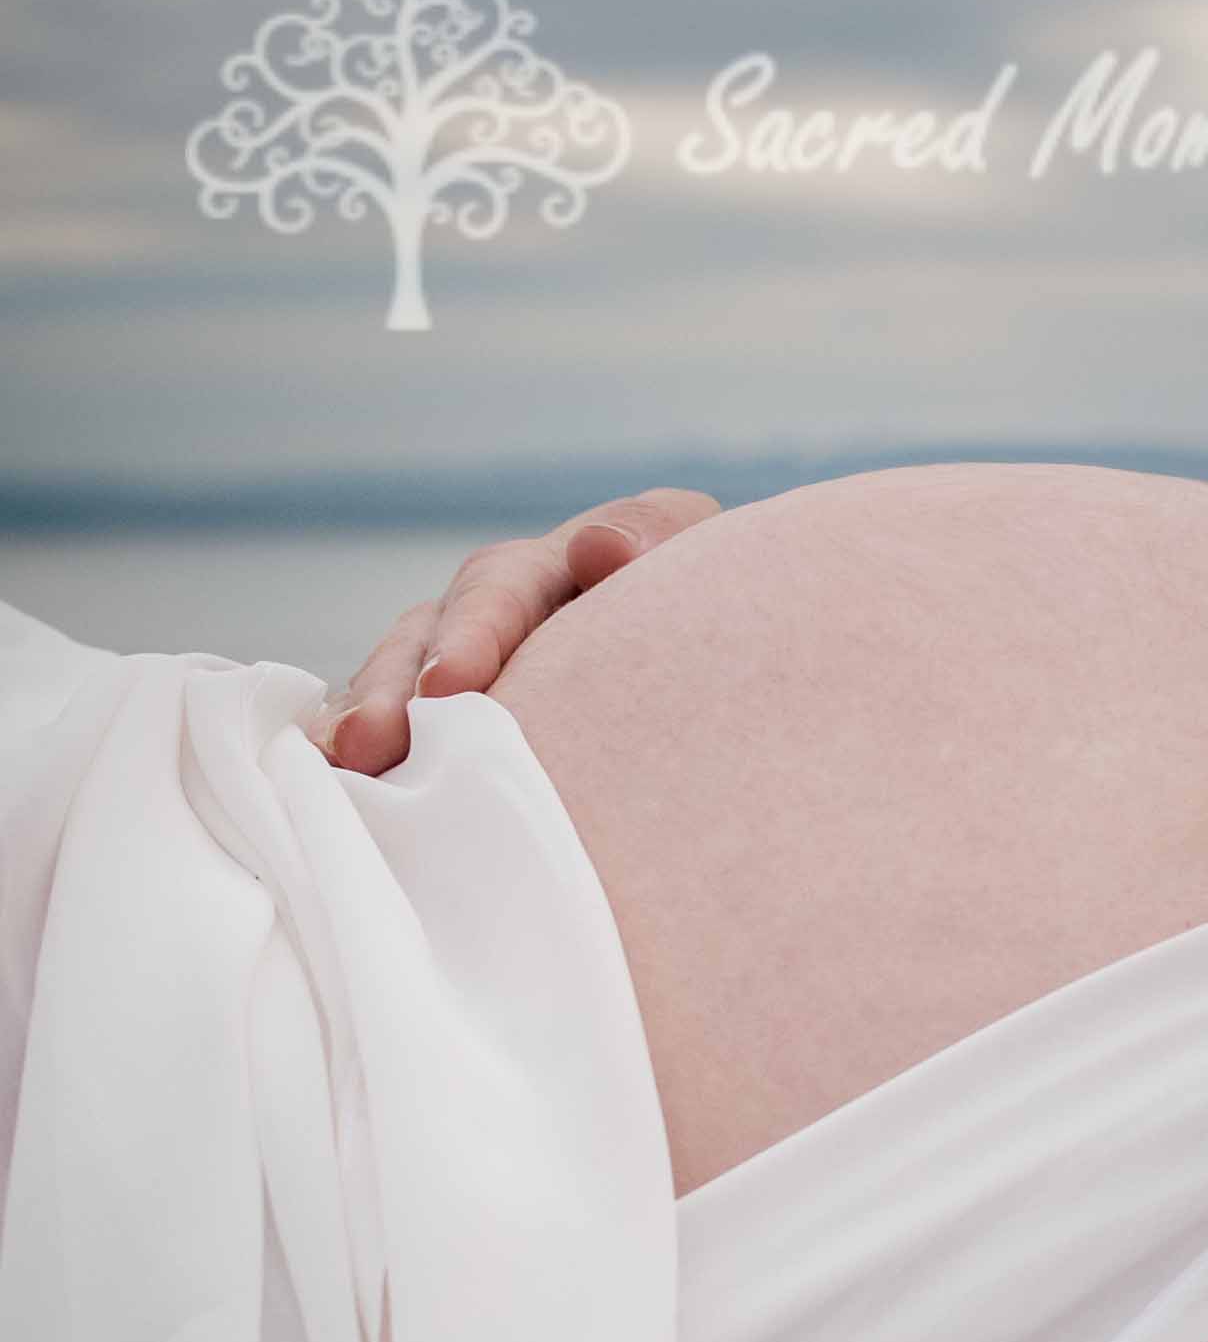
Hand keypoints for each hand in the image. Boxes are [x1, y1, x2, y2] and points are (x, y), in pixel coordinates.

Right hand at [312, 486, 720, 772]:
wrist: (735, 685)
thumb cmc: (727, 628)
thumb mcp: (714, 574)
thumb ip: (661, 547)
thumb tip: (599, 550)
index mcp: (573, 563)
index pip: (507, 585)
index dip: (476, 631)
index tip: (452, 686)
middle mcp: (506, 604)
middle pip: (432, 633)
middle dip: (396, 687)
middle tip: (373, 742)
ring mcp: (470, 660)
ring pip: (395, 678)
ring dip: (365, 720)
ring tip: (344, 767)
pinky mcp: (450, 720)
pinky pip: (390, 727)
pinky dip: (357, 754)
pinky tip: (338, 795)